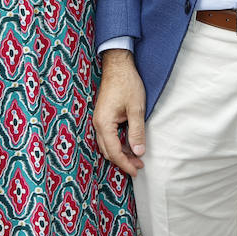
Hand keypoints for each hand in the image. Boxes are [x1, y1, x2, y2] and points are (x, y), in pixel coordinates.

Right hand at [92, 49, 146, 176]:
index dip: (125, 164)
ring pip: (107, 144)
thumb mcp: (136, 109)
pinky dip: (117, 143)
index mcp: (104, 123)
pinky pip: (107, 135)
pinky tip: (128, 143)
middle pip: (108, 151)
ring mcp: (99, 119)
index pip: (114, 152)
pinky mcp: (103, 115)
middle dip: (123, 161)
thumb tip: (138, 152)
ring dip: (120, 152)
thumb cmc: (127, 83)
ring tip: (136, 156)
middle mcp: (98, 123)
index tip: (137, 171)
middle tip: (139, 166)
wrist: (118, 64)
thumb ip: (136, 132)